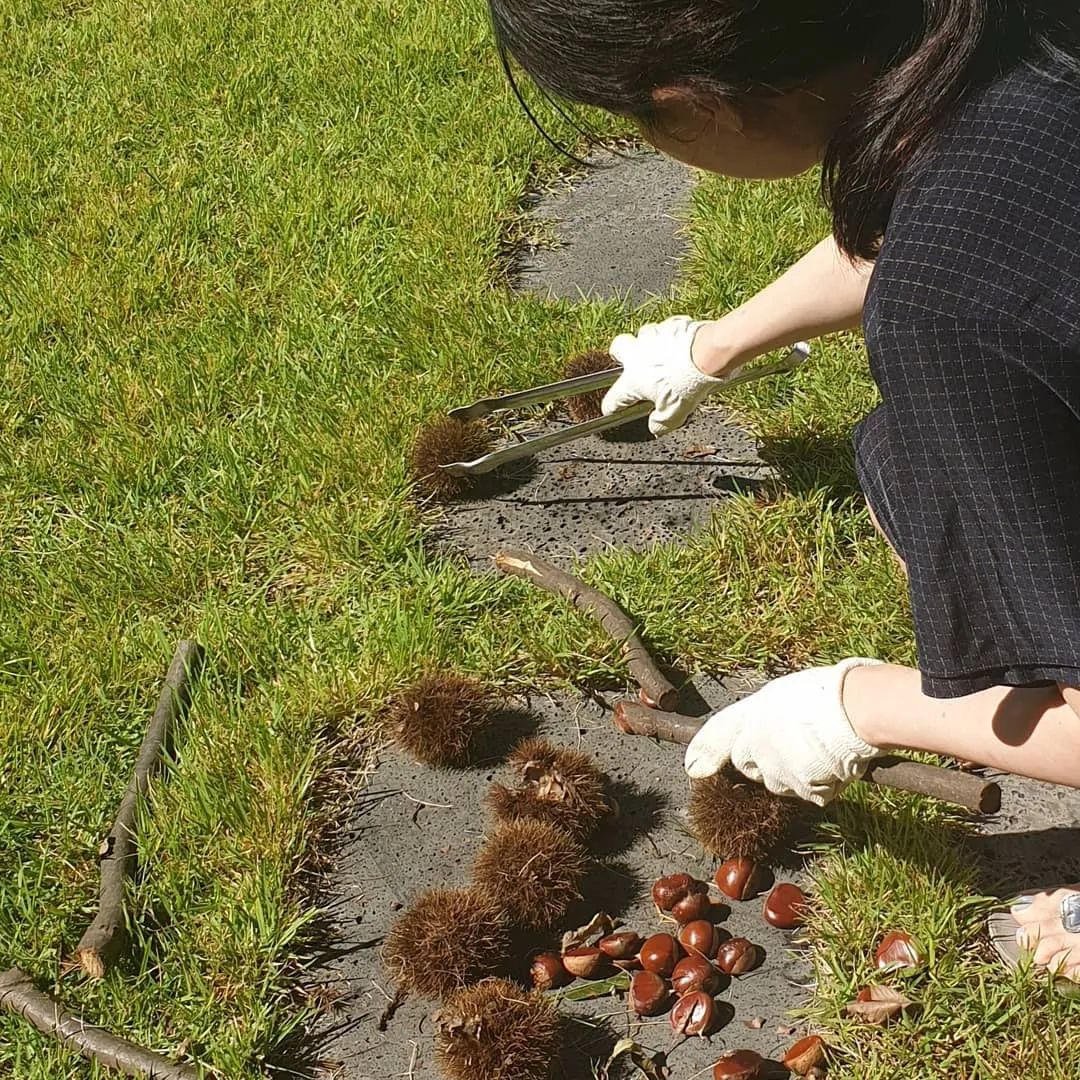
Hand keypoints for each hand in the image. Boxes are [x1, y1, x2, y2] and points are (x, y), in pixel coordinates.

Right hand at [602, 316, 731, 436]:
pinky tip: (680, 345)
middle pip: (617, 347)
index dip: (611, 406)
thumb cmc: (688, 383)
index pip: (614, 398)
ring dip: (648, 343)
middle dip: (620, 354)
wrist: (708, 353)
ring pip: (642, 334)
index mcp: (633, 380)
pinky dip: (671, 336)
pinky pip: (666, 328)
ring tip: (661, 354)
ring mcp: (653, 336)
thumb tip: (656, 428)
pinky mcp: (671, 324)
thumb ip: (662, 423)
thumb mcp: (675, 413)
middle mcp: (637, 355)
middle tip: (631, 363)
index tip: (611, 410)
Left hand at [684, 659, 884, 805]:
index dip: (705, 750)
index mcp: (753, 710)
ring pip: (778, 782)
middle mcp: (756, 741)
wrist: (856, 708)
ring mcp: (777, 767)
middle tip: (795, 746)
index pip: (718, 733)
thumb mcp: (790, 691)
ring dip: (793, 774)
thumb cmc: (831, 691)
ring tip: (822, 750)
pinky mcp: (801, 788)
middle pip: (748, 765)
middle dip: (764, 762)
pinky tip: (837, 763)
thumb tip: (773, 726)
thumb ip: (773, 714)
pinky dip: (823, 784)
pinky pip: (810, 793)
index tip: (693, 767)